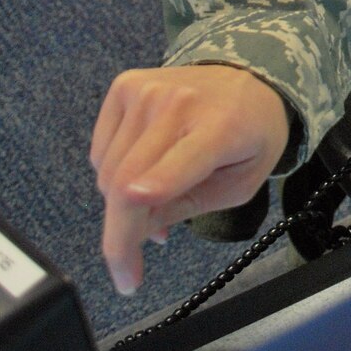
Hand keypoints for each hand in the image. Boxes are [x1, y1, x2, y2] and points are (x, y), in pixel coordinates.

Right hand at [90, 64, 291, 295]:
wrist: (249, 78)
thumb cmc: (250, 135)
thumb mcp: (239, 184)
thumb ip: (187, 206)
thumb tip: (134, 231)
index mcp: (220, 127)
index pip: (170, 173)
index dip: (138, 217)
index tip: (124, 260)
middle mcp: (178, 102)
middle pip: (125, 182)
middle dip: (119, 237)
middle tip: (127, 272)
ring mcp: (146, 90)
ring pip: (107, 171)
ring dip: (120, 204)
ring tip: (153, 203)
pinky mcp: (124, 86)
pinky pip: (100, 151)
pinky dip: (112, 175)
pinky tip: (142, 173)